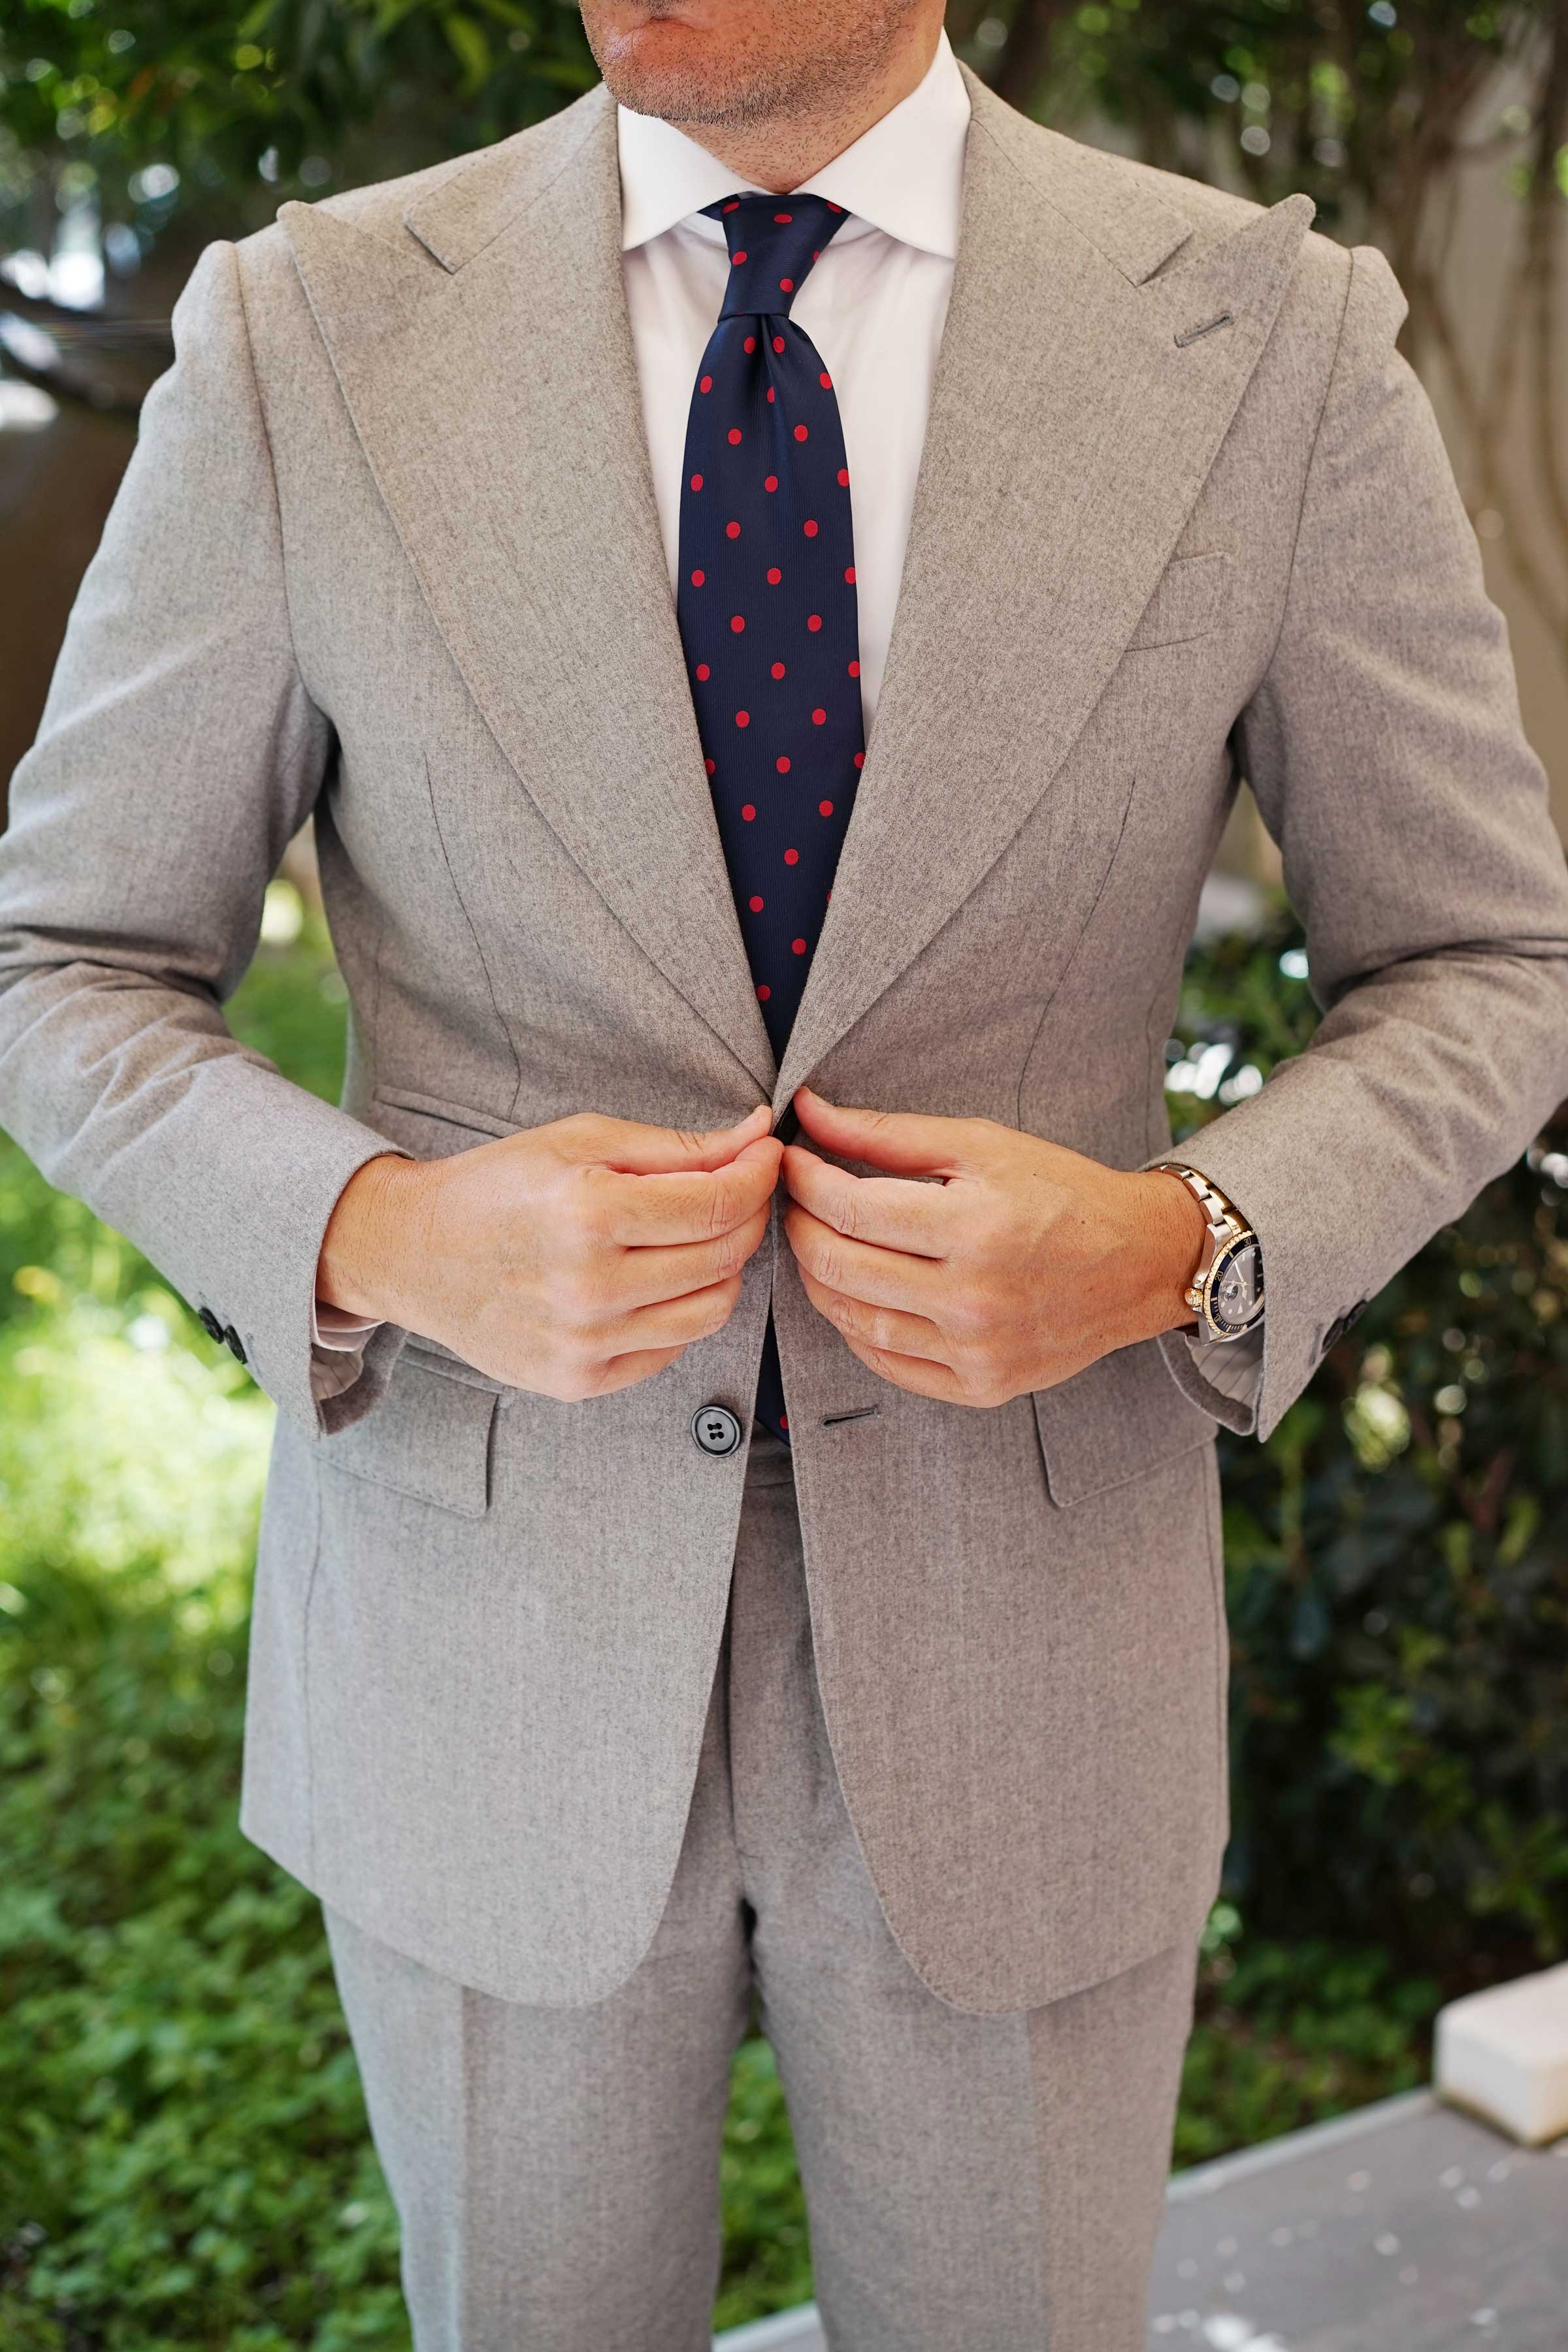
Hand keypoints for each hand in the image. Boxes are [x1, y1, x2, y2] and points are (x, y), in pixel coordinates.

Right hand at [319, 1106, 781, 1400]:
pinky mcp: (580, 1381)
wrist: (414, 1254)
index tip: (766, 1157)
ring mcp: (585, 1343)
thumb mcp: (581, 1141)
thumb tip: (758, 1136)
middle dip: (746, 1216)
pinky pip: (672, 1349)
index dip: (759, 1176)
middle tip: (735, 1190)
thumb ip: (678, 1146)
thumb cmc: (497, 1187)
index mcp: (589, 1213)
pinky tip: (653, 1279)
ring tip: (694, 1237)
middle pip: (725, 1257)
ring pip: (711, 1310)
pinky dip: (679, 1310)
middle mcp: (589, 1287)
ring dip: (722, 1268)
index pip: (719, 1204)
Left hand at [781, 1088, 1205, 1406]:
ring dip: (818, 1277)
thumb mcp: (982, 1145)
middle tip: (797, 1200)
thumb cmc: (1062, 1193)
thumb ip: (889, 1133)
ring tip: (820, 1241)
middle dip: (799, 1226)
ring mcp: (976, 1351)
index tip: (793, 1160)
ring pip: (853, 1320)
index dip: (805, 1181)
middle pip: (839, 1267)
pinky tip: (856, 1292)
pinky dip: (854, 1327)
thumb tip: (810, 1112)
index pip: (850, 1209)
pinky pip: (886, 1363)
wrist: (1141, 1263)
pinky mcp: (980, 1386)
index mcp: (976, 1227)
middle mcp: (974, 1298)